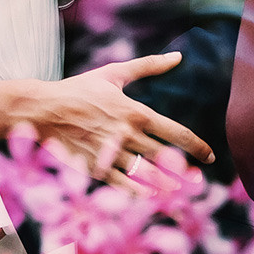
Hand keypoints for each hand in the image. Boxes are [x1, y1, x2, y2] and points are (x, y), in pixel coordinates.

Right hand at [28, 52, 215, 189]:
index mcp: (135, 112)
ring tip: (178, 191)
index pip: (176, 133)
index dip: (197, 146)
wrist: (43, 110)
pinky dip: (139, 193)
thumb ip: (148, 66)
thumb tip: (178, 57)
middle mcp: (127, 135)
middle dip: (186, 172)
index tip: (210, 156)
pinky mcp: (96, 168)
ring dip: (167, 185)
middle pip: (166, 158)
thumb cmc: (79, 89)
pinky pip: (123, 185)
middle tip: (198, 181)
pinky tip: (150, 196)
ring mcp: (112, 154)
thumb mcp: (114, 74)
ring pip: (147, 175)